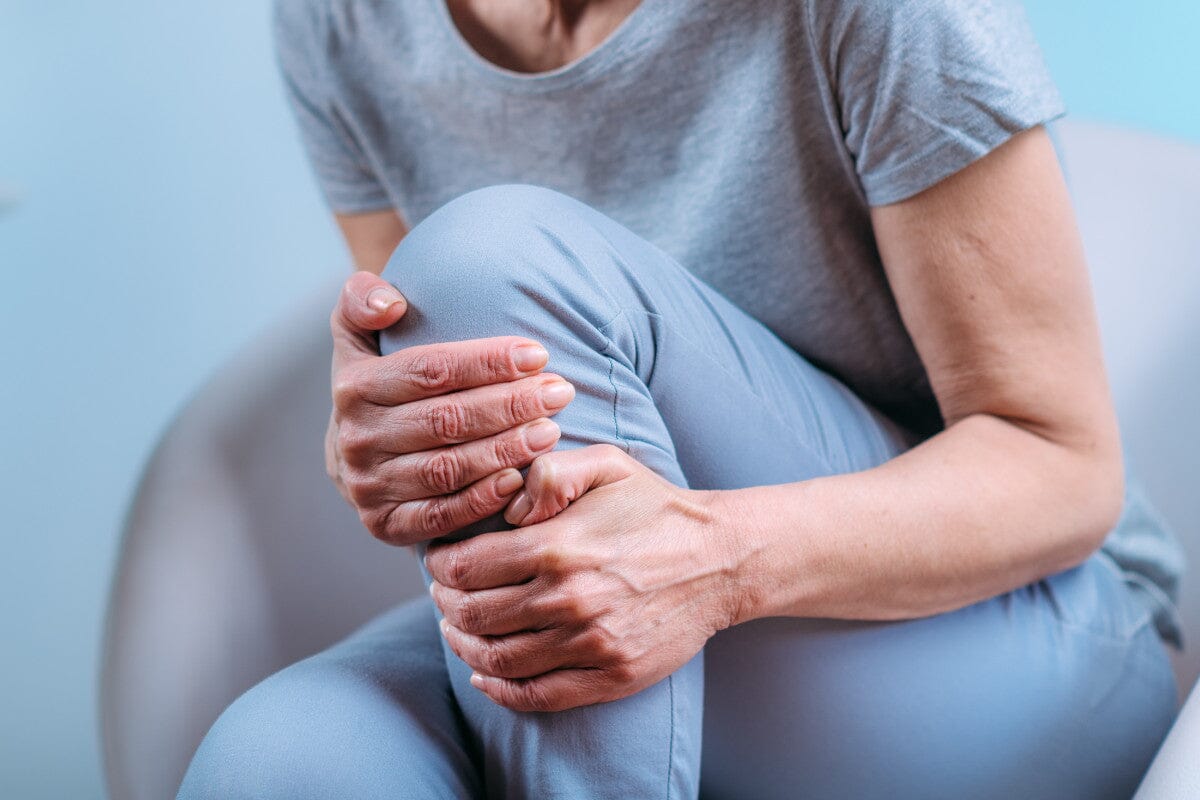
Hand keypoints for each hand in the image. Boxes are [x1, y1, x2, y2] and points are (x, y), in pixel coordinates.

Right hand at [327, 271, 575, 544]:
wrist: (351, 455)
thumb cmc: (379, 385)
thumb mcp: (358, 336)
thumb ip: (361, 301)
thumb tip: (391, 303)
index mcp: (354, 386)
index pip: (429, 370)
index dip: (487, 362)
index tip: (538, 354)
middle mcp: (357, 438)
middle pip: (446, 420)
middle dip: (510, 405)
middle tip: (559, 393)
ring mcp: (369, 486)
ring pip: (447, 468)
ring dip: (505, 450)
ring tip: (551, 431)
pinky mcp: (385, 524)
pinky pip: (438, 517)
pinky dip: (480, 501)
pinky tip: (518, 481)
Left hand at [425, 445, 738, 711]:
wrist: (721, 559)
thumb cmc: (656, 507)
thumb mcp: (605, 464)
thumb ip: (547, 472)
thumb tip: (504, 507)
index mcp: (559, 546)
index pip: (464, 566)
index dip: (438, 565)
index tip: (438, 561)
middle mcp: (569, 599)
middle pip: (472, 614)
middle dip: (445, 604)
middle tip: (443, 593)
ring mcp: (590, 644)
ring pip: (497, 659)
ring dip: (464, 646)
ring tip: (459, 629)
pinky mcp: (610, 675)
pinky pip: (537, 695)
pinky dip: (499, 690)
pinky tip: (485, 675)